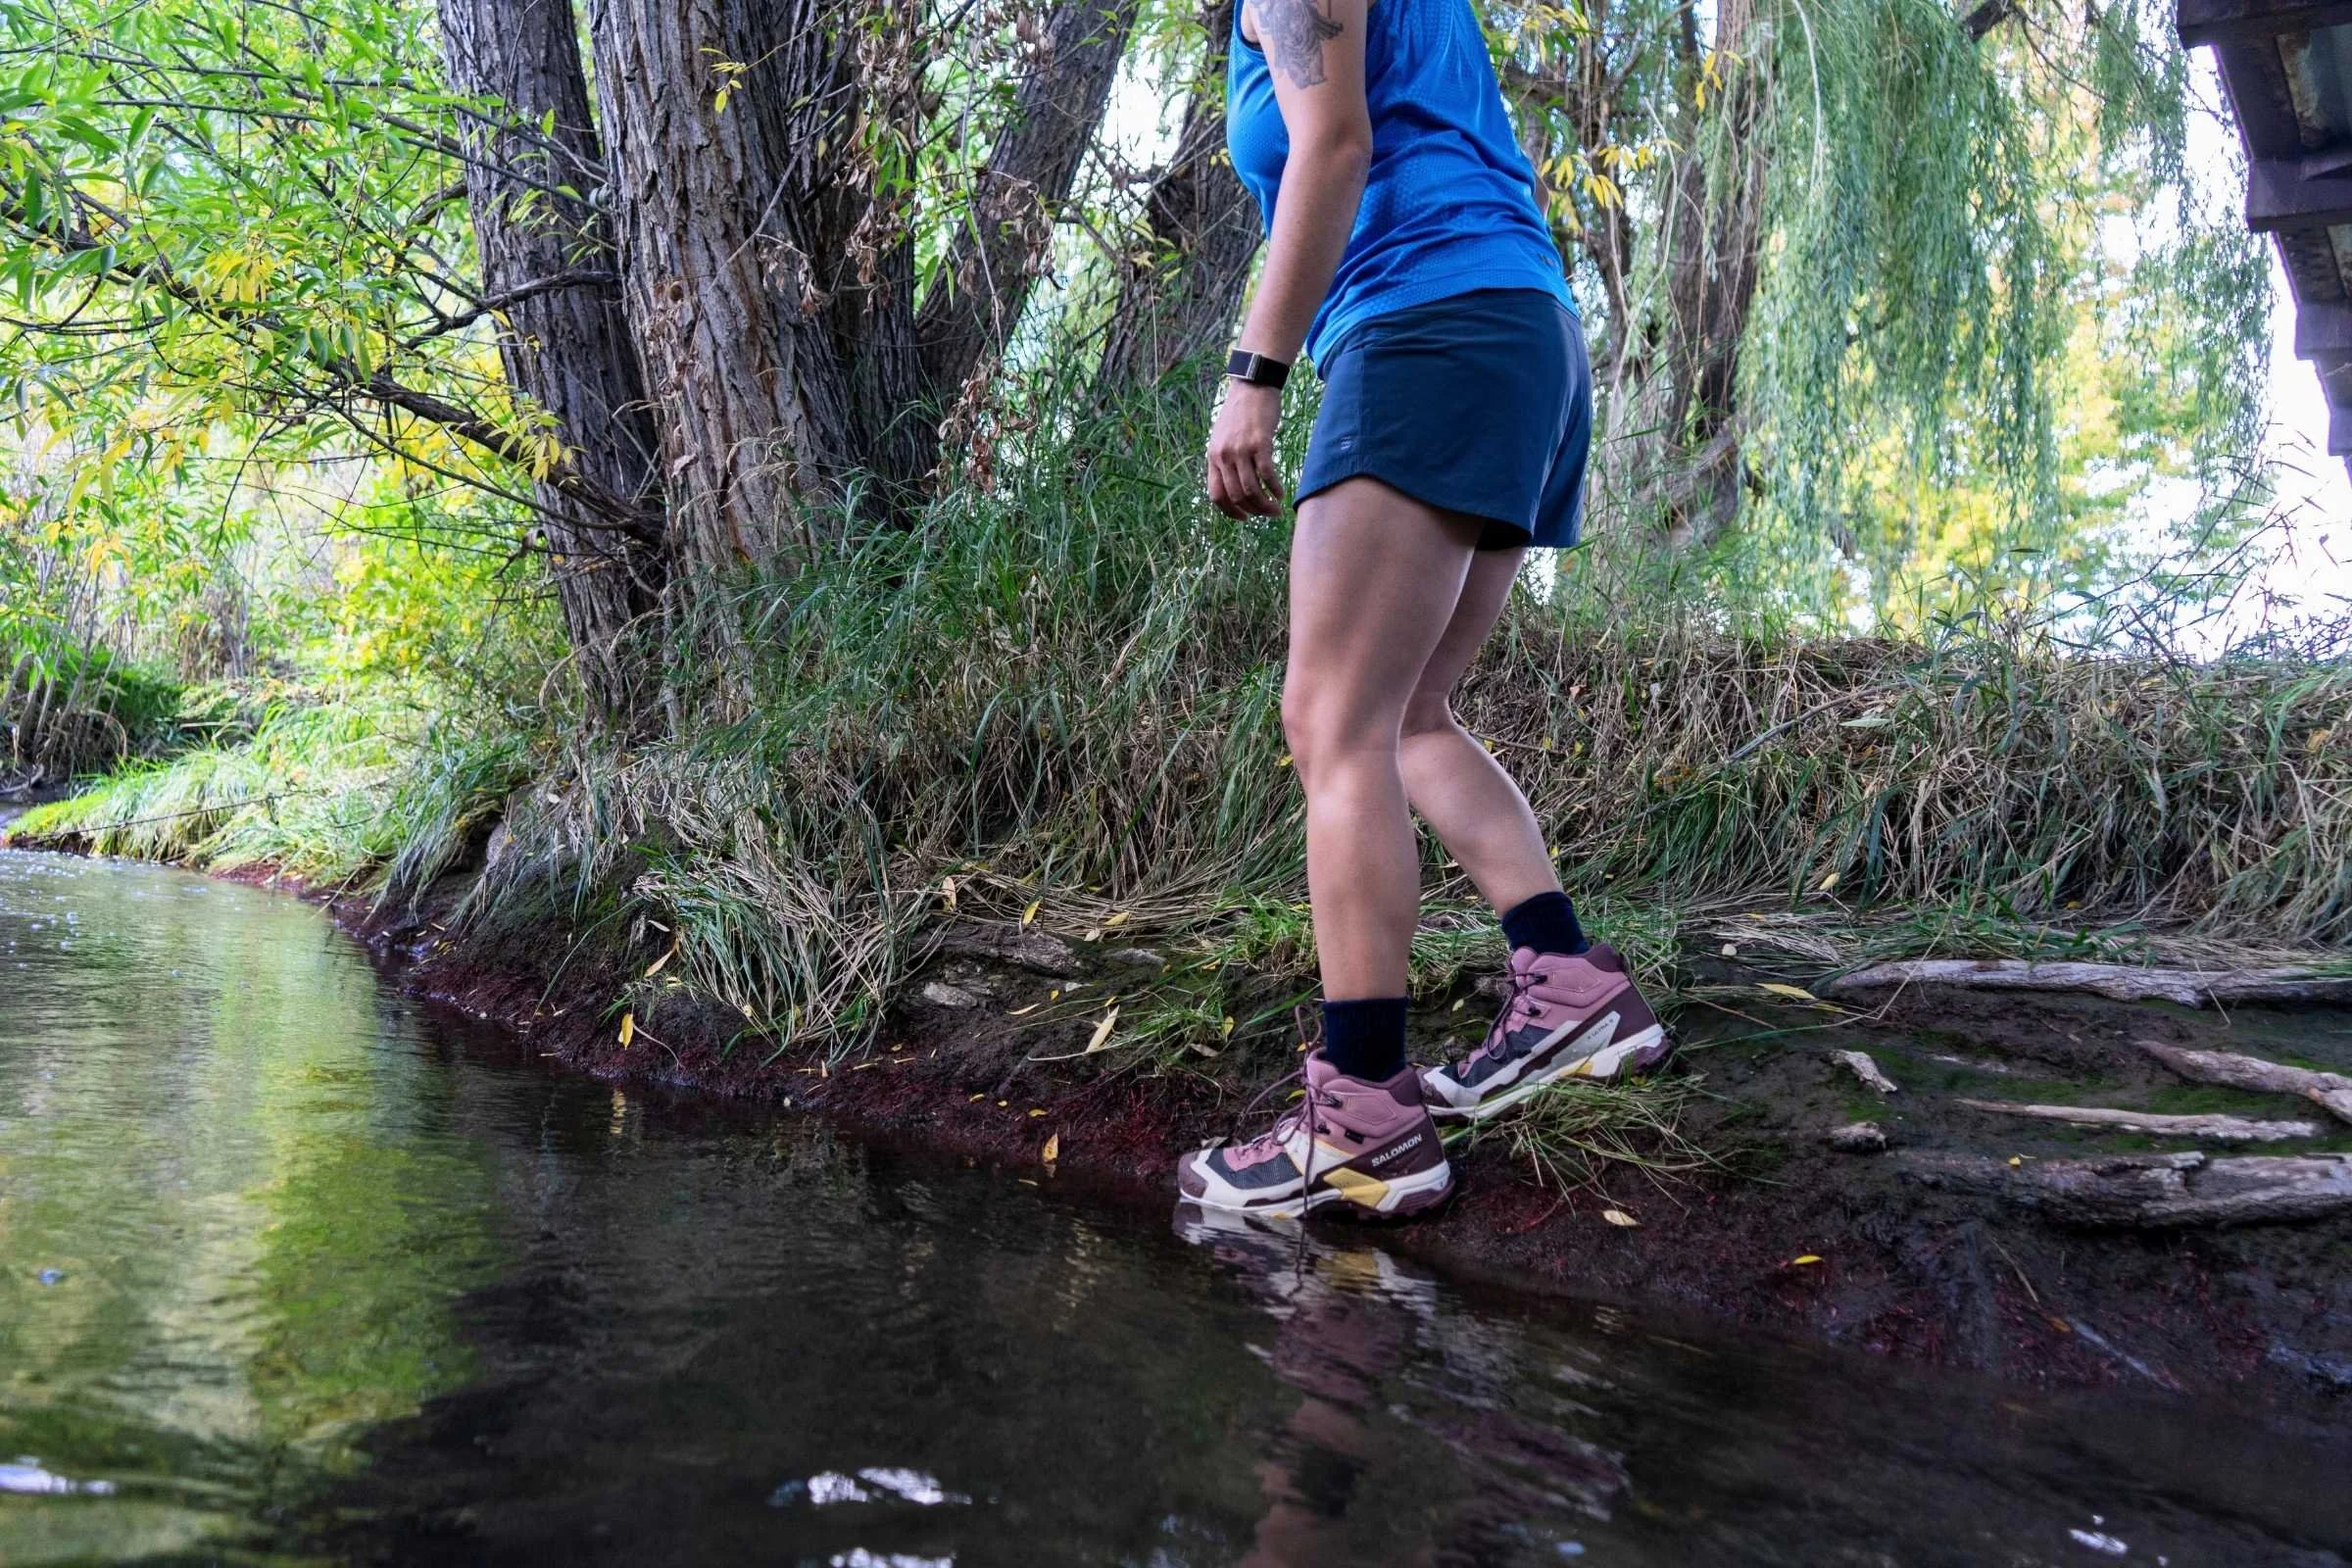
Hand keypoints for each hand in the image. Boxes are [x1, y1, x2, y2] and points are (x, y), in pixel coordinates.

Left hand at [1205, 380, 1285, 518]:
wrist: (1252, 386)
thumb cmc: (1240, 413)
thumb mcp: (1222, 438)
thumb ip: (1224, 460)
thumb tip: (1234, 488)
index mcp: (1213, 457)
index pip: (1216, 495)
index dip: (1230, 511)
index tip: (1244, 518)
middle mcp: (1224, 455)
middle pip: (1236, 496)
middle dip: (1253, 511)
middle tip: (1268, 514)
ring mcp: (1241, 450)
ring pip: (1251, 489)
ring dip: (1265, 504)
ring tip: (1276, 508)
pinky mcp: (1259, 443)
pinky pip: (1267, 474)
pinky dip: (1274, 488)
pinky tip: (1280, 492)